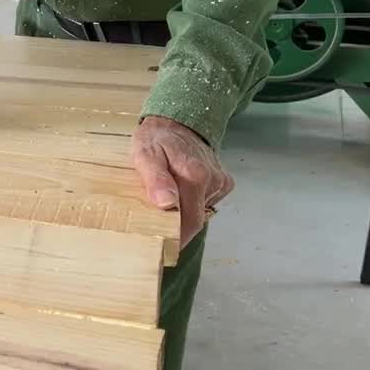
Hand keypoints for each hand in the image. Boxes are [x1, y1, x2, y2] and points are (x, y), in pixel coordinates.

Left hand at [131, 115, 232, 246]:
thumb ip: (155, 179)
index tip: (162, 248)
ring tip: (167, 202)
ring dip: (185, 213)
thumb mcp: (145, 155)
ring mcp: (220, 181)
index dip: (177, 239)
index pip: (189, 222)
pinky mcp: (224, 181)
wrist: (177, 121)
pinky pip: (208, 201)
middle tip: (157, 231)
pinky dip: (194, 202)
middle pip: (196, 220)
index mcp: (194, 176)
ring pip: (201, 211)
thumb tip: (166, 204)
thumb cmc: (156, 139)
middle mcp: (212, 180)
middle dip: (179, 230)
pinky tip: (183, 191)